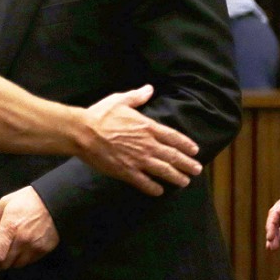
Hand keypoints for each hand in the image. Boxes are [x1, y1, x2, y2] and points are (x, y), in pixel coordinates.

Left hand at [0, 187, 58, 270]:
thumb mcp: (4, 204)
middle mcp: (21, 242)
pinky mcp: (44, 250)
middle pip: (6, 264)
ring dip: (10, 262)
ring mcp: (34, 247)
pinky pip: (29, 261)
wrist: (53, 200)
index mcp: (9, 229)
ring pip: (17, 264)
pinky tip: (21, 249)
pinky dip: (22, 259)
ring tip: (8, 251)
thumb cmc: (26, 200)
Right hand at [81, 84, 201, 195]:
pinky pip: (144, 182)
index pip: (173, 137)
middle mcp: (147, 145)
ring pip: (163, 171)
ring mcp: (138, 160)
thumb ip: (137, 96)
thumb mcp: (120, 100)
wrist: (83, 132)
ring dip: (176, 177)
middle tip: (197, 170)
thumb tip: (149, 88)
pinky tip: (160, 191)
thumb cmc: (100, 115)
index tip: (195, 150)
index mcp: (147, 127)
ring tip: (185, 182)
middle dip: (187, 164)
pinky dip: (154, 188)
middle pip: (173, 156)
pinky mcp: (126, 171)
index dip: (186, 144)